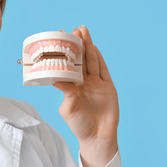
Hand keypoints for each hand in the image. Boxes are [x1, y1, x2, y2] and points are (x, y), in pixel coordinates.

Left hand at [53, 26, 119, 166]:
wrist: (98, 137)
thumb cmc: (80, 125)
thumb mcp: (68, 109)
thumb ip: (66, 93)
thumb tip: (59, 79)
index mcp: (72, 86)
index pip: (67, 64)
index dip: (65, 51)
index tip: (59, 37)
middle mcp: (84, 82)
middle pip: (81, 58)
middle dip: (78, 43)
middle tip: (74, 29)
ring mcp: (96, 83)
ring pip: (92, 61)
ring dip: (88, 46)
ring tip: (84, 31)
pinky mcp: (108, 87)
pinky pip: (103, 70)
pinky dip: (99, 58)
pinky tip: (95, 48)